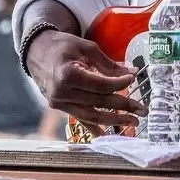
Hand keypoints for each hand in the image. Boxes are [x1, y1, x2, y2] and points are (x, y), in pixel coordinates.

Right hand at [24, 30, 144, 130]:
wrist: (36, 52)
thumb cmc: (62, 46)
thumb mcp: (86, 48)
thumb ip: (108, 63)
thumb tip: (132, 72)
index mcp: (68, 75)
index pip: (101, 85)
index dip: (120, 83)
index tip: (133, 78)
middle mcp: (63, 92)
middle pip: (99, 101)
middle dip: (123, 106)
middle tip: (142, 111)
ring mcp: (60, 103)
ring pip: (91, 115)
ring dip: (113, 120)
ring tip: (131, 122)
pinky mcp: (60, 108)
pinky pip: (80, 119)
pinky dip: (93, 127)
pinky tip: (107, 133)